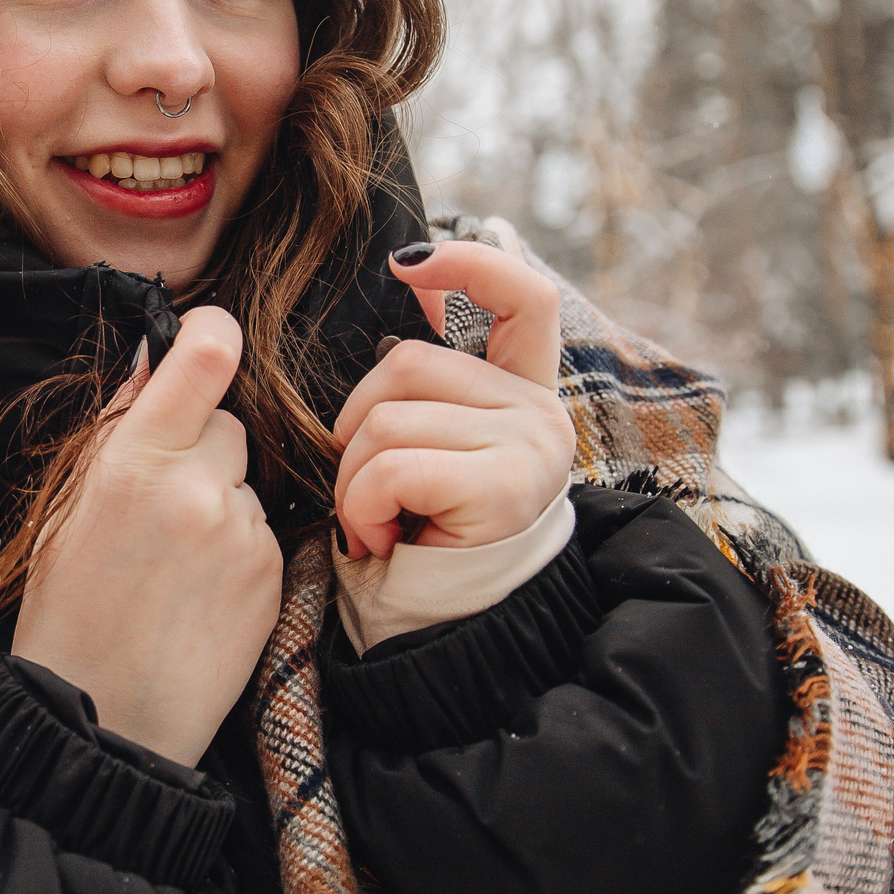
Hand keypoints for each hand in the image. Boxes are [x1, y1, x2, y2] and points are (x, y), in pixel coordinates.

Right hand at [12, 307, 283, 766]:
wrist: (104, 724)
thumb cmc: (67, 617)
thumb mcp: (66, 512)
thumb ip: (117, 429)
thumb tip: (152, 356)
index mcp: (132, 463)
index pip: (208, 354)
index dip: (211, 335)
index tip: (205, 342)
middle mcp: (198, 489)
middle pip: (229, 423)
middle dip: (202, 446)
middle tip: (159, 505)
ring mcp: (243, 534)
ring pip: (246, 481)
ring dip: (220, 503)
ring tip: (173, 566)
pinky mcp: (273, 575)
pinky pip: (262, 532)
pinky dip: (237, 551)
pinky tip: (198, 594)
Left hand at [332, 236, 574, 559]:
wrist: (454, 629)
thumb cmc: (428, 534)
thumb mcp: (432, 444)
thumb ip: (429, 376)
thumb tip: (413, 268)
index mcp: (525, 391)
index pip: (523, 296)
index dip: (469, 264)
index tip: (407, 265)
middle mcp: (540, 413)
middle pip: (405, 364)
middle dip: (356, 429)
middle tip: (373, 494)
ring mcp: (529, 447)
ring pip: (384, 421)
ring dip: (353, 481)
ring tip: (379, 523)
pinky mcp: (504, 487)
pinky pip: (389, 469)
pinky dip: (361, 508)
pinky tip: (382, 540)